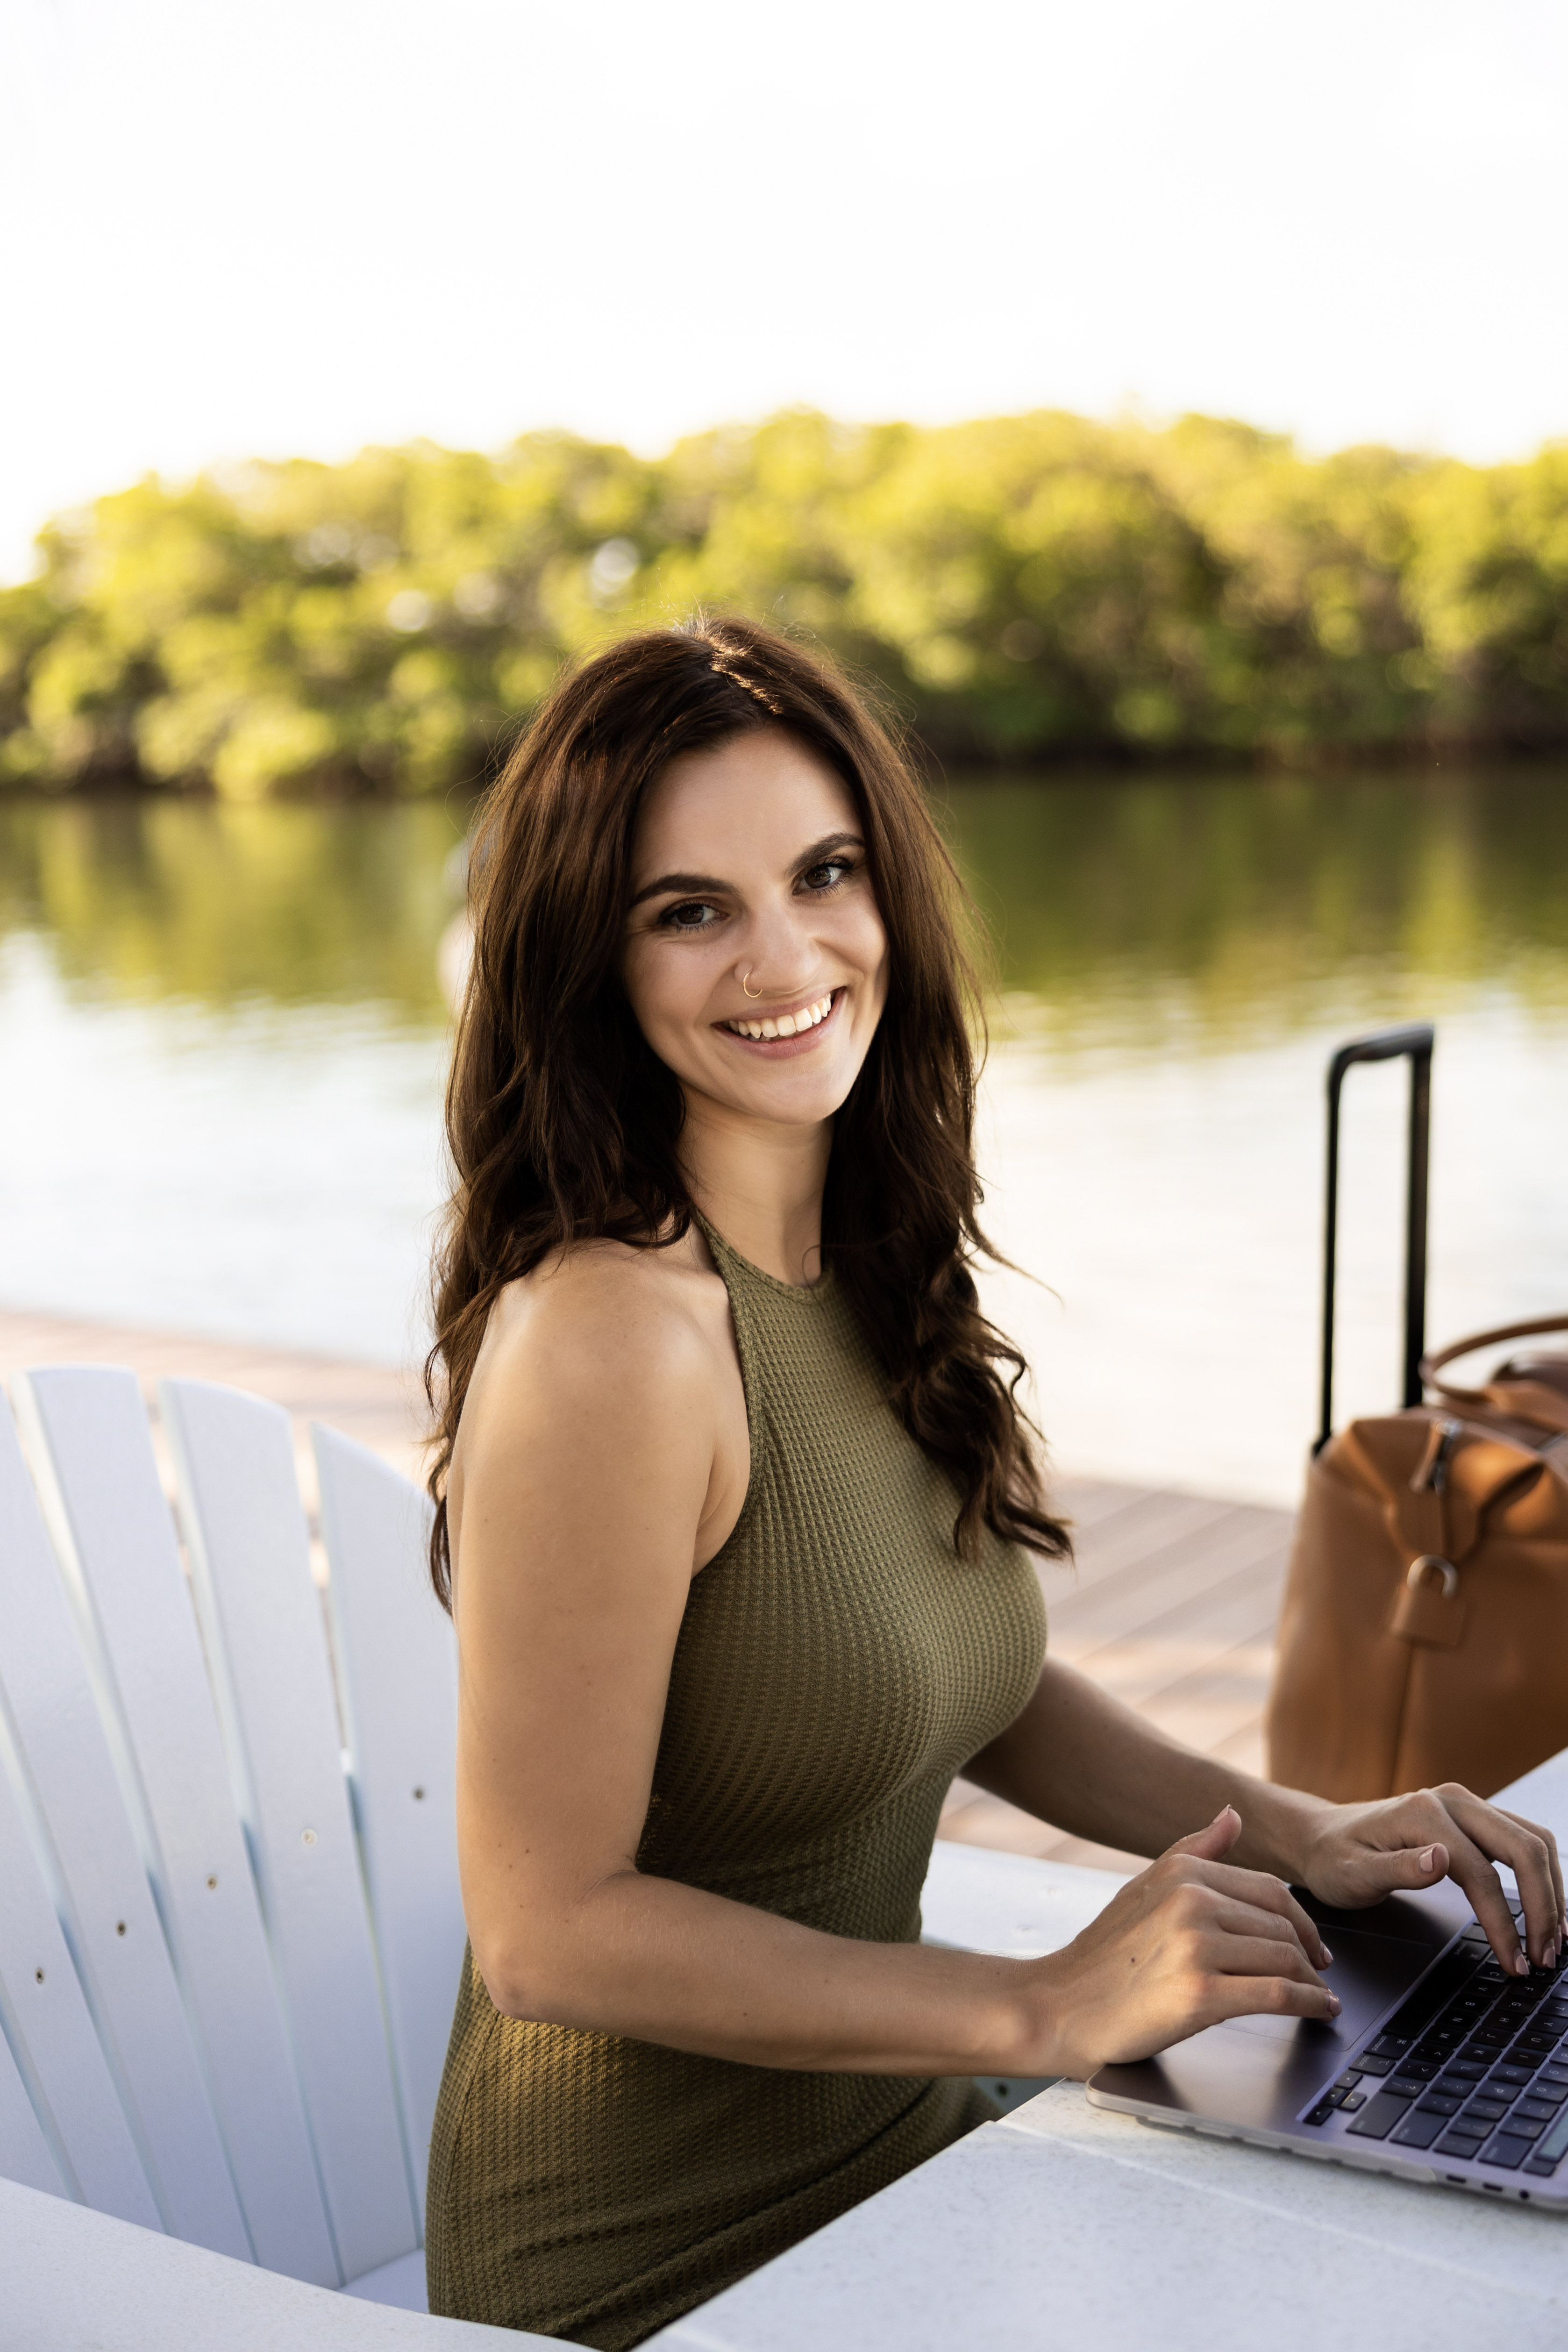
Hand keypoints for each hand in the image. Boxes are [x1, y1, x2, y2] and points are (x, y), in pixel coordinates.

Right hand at [1027, 1806, 1338, 2077]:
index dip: (1302, 1919)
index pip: (1269, 1889)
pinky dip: (1307, 2003)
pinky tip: (1317, 2010)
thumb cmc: (1103, 1953)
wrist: (1059, 2006)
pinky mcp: (1200, 1995)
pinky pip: (1276, 1995)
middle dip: (1309, 1953)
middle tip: (1320, 1972)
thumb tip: (1232, 1815)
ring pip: (1283, 1958)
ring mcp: (1195, 1948)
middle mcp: (1190, 1902)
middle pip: (1281, 1925)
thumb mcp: (1143, 1888)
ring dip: (1311, 1982)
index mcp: (1181, 1873)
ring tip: (1318, 1995)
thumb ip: (1193, 1850)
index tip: (1314, 1943)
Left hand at [1295, 1784, 1565, 1975]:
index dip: (1504, 1923)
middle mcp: (1452, 1800)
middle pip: (1524, 1848)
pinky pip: (1521, 1841)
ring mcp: (1466, 1806)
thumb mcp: (1352, 1872)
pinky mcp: (1473, 1818)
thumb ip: (1397, 1868)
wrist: (1322, 1837)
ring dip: (1551, 1890)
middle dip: (1544, 1906)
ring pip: (1532, 1841)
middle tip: (1546, 1957)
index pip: (1483, 1874)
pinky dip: (1541, 1876)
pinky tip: (1544, 1908)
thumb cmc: (1334, 1858)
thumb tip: (1441, 1861)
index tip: (1515, 1963)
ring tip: (1553, 1939)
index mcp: (1424, 1813)